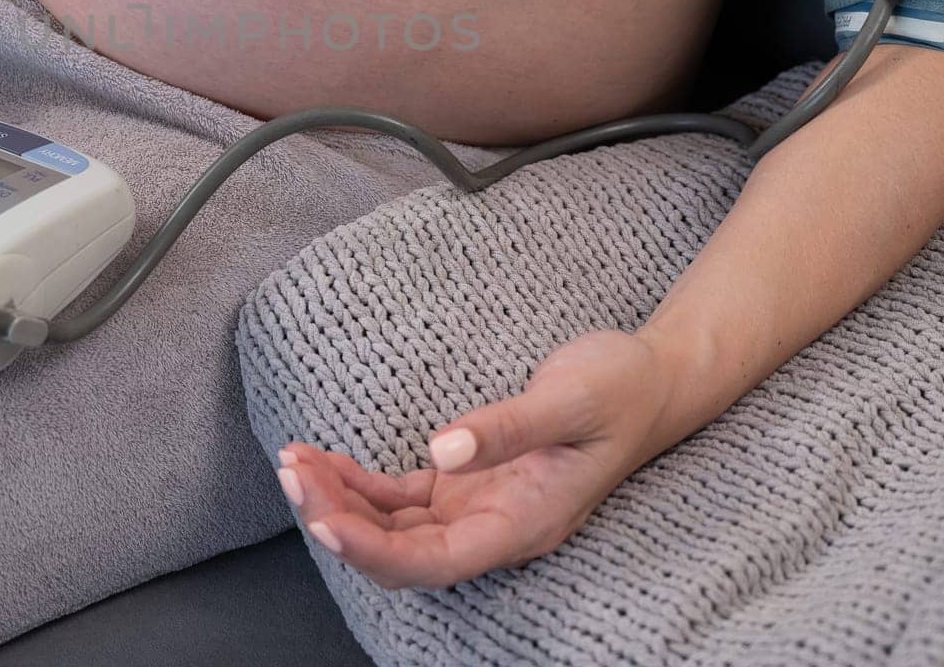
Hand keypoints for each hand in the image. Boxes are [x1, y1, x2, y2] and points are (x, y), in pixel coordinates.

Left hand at [276, 330, 675, 589]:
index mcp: (526, 524)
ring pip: (394, 529)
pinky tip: (323, 460)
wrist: (650, 381)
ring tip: (294, 462)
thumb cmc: (620, 390)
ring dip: (341, 501)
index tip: (323, 520)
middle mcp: (496, 528)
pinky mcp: (467, 482)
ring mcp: (479, 508)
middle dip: (340, 520)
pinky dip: (359, 483)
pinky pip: (401, 499)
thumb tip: (441, 449)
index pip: (436, 561)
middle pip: (402, 553)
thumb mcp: (572, 399)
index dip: (374, 551)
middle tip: (293, 472)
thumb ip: (509, 427)